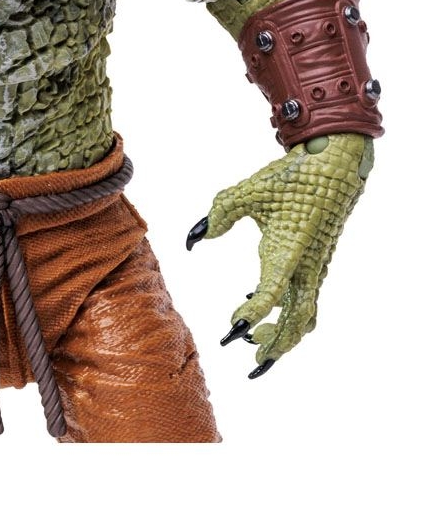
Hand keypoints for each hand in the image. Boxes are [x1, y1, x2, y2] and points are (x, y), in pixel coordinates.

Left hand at [187, 133, 372, 375]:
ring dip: (284, 336)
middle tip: (249, 362)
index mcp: (289, 251)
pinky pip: (305, 299)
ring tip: (254, 347)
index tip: (231, 328)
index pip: (270, 293)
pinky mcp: (315, 263)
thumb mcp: (249, 190)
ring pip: (305, 316)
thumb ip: (220, 213)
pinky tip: (254, 305)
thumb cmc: (291, 178)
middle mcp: (306, 266)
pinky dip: (288, 314)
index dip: (252, 314)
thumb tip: (195, 238)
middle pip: (296, 321)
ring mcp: (314, 267)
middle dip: (275, 345)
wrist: (334, 167)